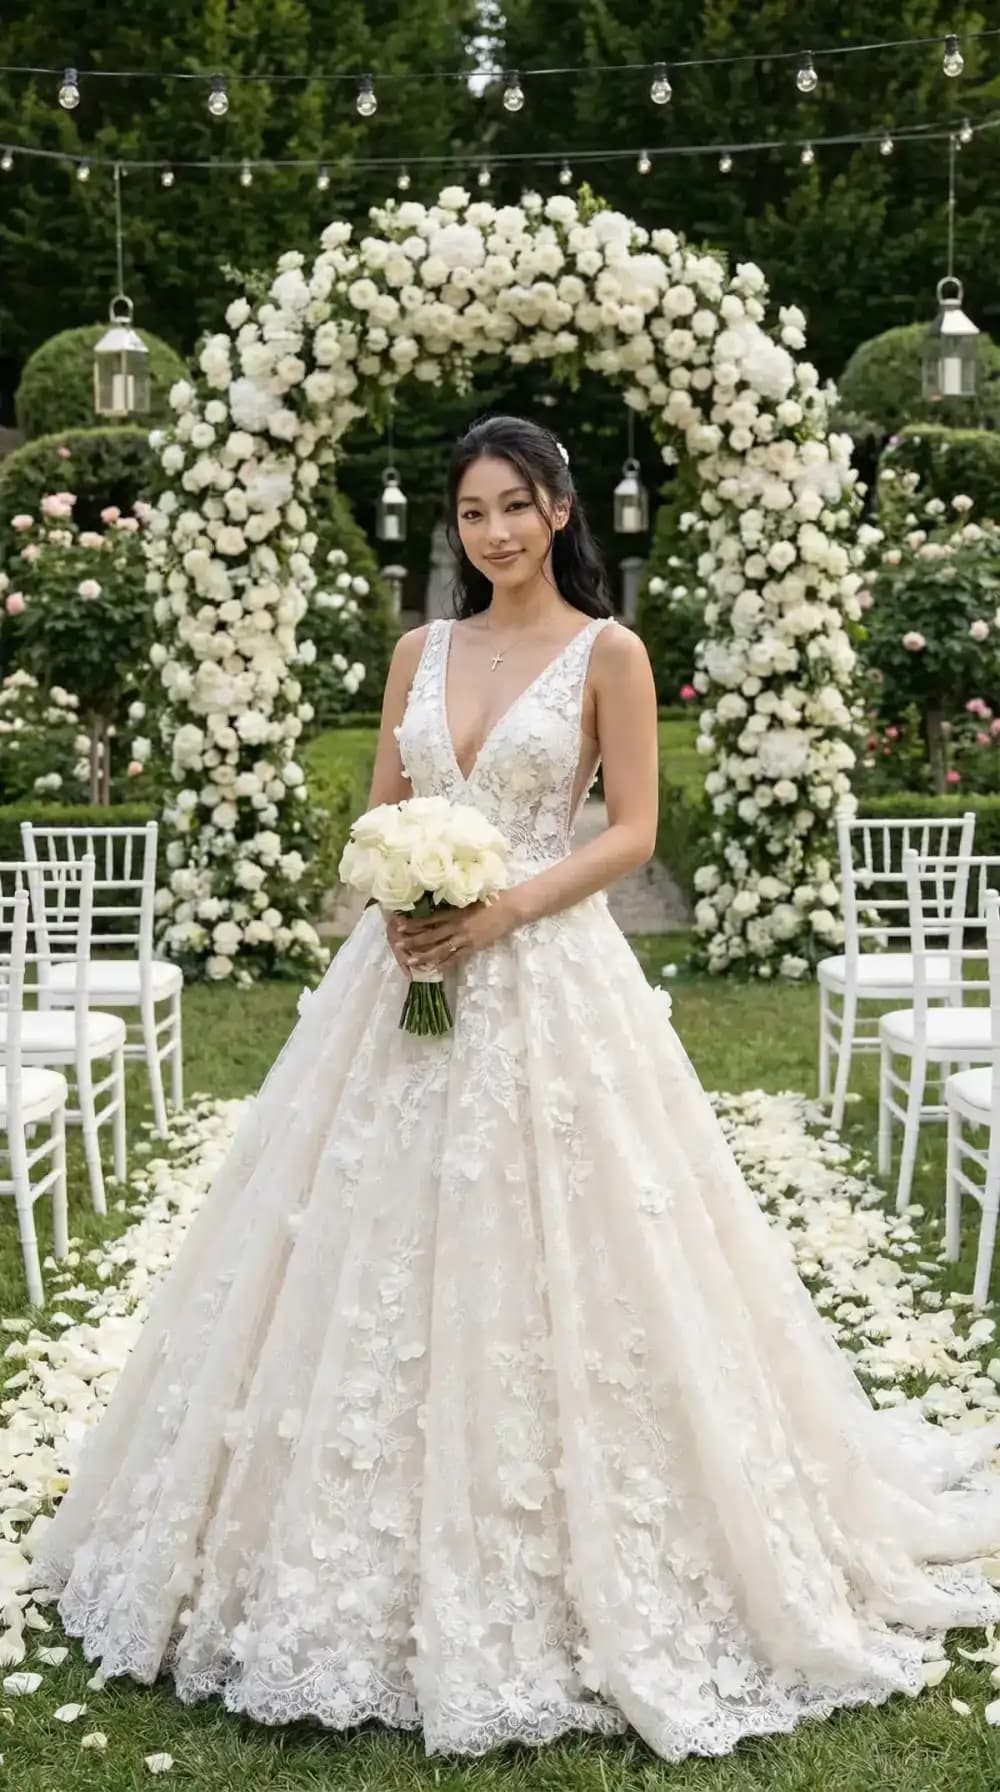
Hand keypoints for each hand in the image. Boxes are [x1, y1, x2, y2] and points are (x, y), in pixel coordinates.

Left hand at [393, 892, 519, 973]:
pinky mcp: (474, 947)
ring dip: (424, 956)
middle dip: (413, 942)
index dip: (414, 924)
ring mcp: (465, 938)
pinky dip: (444, 964)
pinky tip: (434, 969)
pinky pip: (456, 958)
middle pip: (430, 936)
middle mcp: (457, 926)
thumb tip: (437, 906)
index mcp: (455, 912)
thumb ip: (453, 905)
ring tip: (410, 961)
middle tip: (397, 946)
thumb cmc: (491, 899)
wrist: (511, 908)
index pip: (429, 920)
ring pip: (440, 950)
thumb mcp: (468, 899)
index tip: (399, 925)